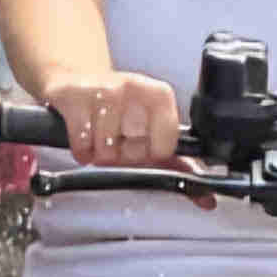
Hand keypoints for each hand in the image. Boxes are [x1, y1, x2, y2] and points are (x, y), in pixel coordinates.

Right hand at [47, 69, 181, 165]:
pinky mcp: (74, 96)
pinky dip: (81, 150)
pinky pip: (82, 144)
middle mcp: (134, 87)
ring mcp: (103, 90)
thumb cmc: (118, 110)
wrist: (79, 83)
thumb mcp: (151, 129)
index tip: (142, 146)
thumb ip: (176, 159)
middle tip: (117, 140)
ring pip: (106, 151)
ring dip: (99, 153)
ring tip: (99, 136)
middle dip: (122, 155)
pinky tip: (84, 135)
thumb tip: (202, 192)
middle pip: (133, 152)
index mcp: (159, 95)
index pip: (164, 147)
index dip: (149, 155)